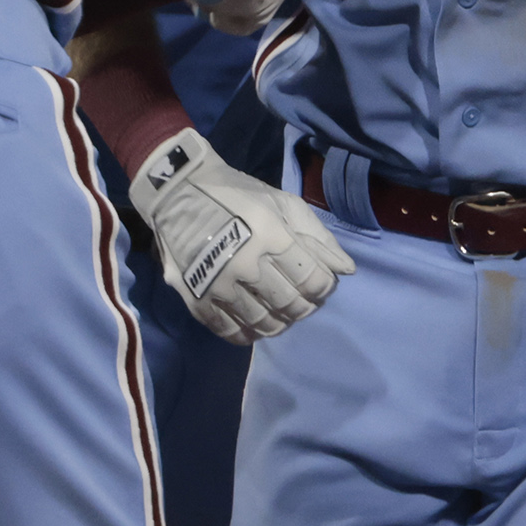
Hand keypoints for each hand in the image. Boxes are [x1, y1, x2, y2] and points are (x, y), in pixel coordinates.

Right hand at [129, 128, 354, 344]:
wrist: (179, 191)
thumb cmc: (238, 195)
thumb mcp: (282, 202)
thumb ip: (317, 236)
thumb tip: (346, 270)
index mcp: (271, 234)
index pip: (312, 279)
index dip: (324, 287)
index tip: (322, 285)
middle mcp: (246, 263)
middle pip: (290, 303)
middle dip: (305, 306)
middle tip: (304, 301)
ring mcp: (218, 284)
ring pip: (262, 321)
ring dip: (280, 323)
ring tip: (282, 314)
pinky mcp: (195, 297)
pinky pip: (228, 330)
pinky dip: (248, 334)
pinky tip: (255, 326)